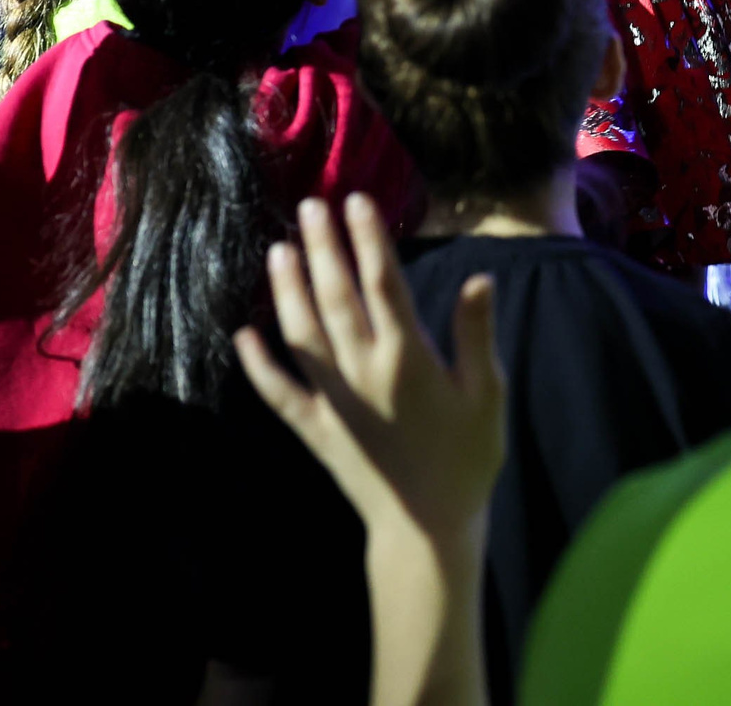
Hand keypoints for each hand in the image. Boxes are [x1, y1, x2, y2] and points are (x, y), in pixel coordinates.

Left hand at [234, 195, 503, 543]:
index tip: (356, 200)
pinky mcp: (315, 429)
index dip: (368, 239)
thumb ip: (476, 335)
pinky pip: (279, 392)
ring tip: (278, 248)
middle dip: (322, 248)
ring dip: (287, 290)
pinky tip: (243, 334)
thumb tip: (479, 278)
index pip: (384, 283)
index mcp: (408, 358)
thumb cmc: (468, 459)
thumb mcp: (488, 395)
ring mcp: (334, 401)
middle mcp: (363, 372)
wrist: (427, 529)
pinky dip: (258, 364)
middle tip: (310, 205)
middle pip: (337, 297)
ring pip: (302, 334)